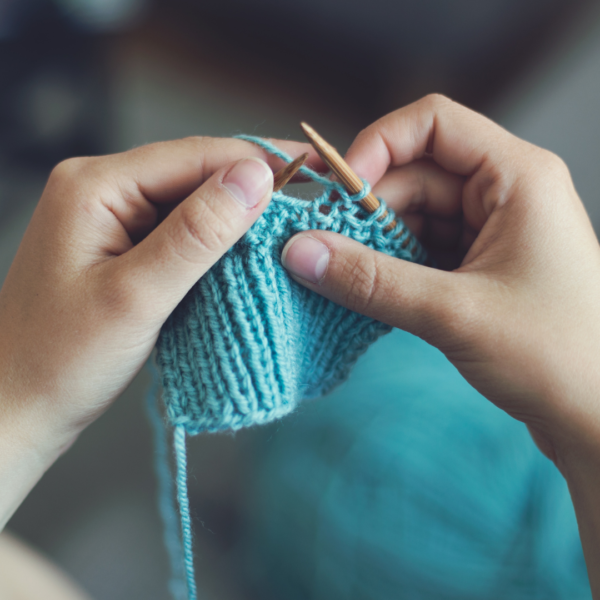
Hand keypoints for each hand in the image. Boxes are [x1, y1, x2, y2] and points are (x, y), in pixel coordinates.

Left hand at [0, 136, 317, 526]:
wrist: (17, 407)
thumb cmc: (59, 360)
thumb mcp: (135, 296)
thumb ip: (195, 234)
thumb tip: (255, 178)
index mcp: (95, 185)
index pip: (195, 155)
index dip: (260, 162)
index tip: (316, 173)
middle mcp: (103, 190)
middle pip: (196, 173)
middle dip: (254, 188)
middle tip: (313, 202)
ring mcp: (112, 219)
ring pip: (192, 204)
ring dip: (239, 218)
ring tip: (292, 227)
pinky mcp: (123, 248)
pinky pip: (180, 233)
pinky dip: (217, 243)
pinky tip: (249, 253)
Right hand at [281, 95, 599, 467]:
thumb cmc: (558, 357)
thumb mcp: (455, 312)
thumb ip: (371, 280)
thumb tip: (299, 252)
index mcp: (516, 176)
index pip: (431, 124)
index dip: (376, 147)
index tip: (336, 194)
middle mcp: (503, 193)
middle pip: (414, 176)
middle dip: (366, 211)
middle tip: (319, 250)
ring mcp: (490, 232)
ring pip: (413, 218)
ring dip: (374, 245)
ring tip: (338, 277)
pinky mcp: (478, 269)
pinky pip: (421, 252)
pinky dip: (390, 268)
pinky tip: (364, 291)